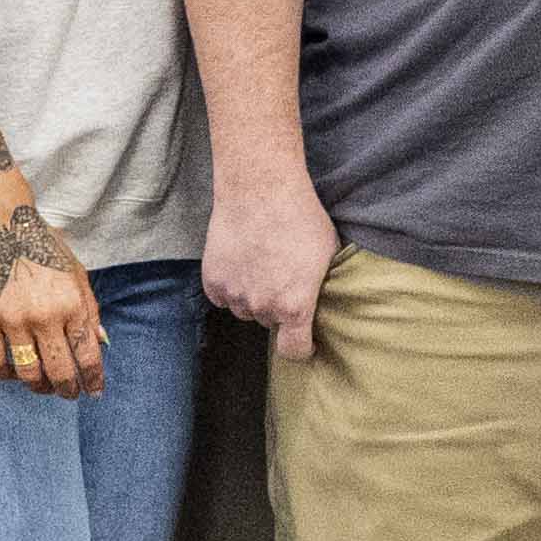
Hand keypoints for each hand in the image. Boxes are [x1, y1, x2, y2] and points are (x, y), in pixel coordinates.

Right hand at [0, 188, 105, 395]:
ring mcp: (14, 320)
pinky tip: (13, 374)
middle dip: (67, 389)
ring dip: (38, 386)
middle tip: (67, 393)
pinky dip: (6, 375)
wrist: (0, 224)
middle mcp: (46, 316)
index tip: (94, 392)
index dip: (93, 380)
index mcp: (73, 304)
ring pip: (28, 373)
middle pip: (60, 371)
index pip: (87, 356)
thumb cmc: (42, 245)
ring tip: (42, 385)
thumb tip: (99, 343)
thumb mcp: (76, 273)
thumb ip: (89, 309)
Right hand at [204, 173, 340, 364]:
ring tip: (260, 263)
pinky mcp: (212, 280)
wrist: (260, 189)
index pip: (294, 351)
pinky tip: (240, 260)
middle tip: (281, 277)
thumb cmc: (301, 217)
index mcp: (295, 306)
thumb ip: (320, 286)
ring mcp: (234, 295)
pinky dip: (229, 284)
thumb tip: (321, 300)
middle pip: (269, 322)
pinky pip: (222, 296)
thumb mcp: (328, 253)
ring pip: (244, 308)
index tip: (304, 341)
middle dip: (276, 306)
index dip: (301, 349)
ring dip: (252, 295)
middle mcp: (262, 307)